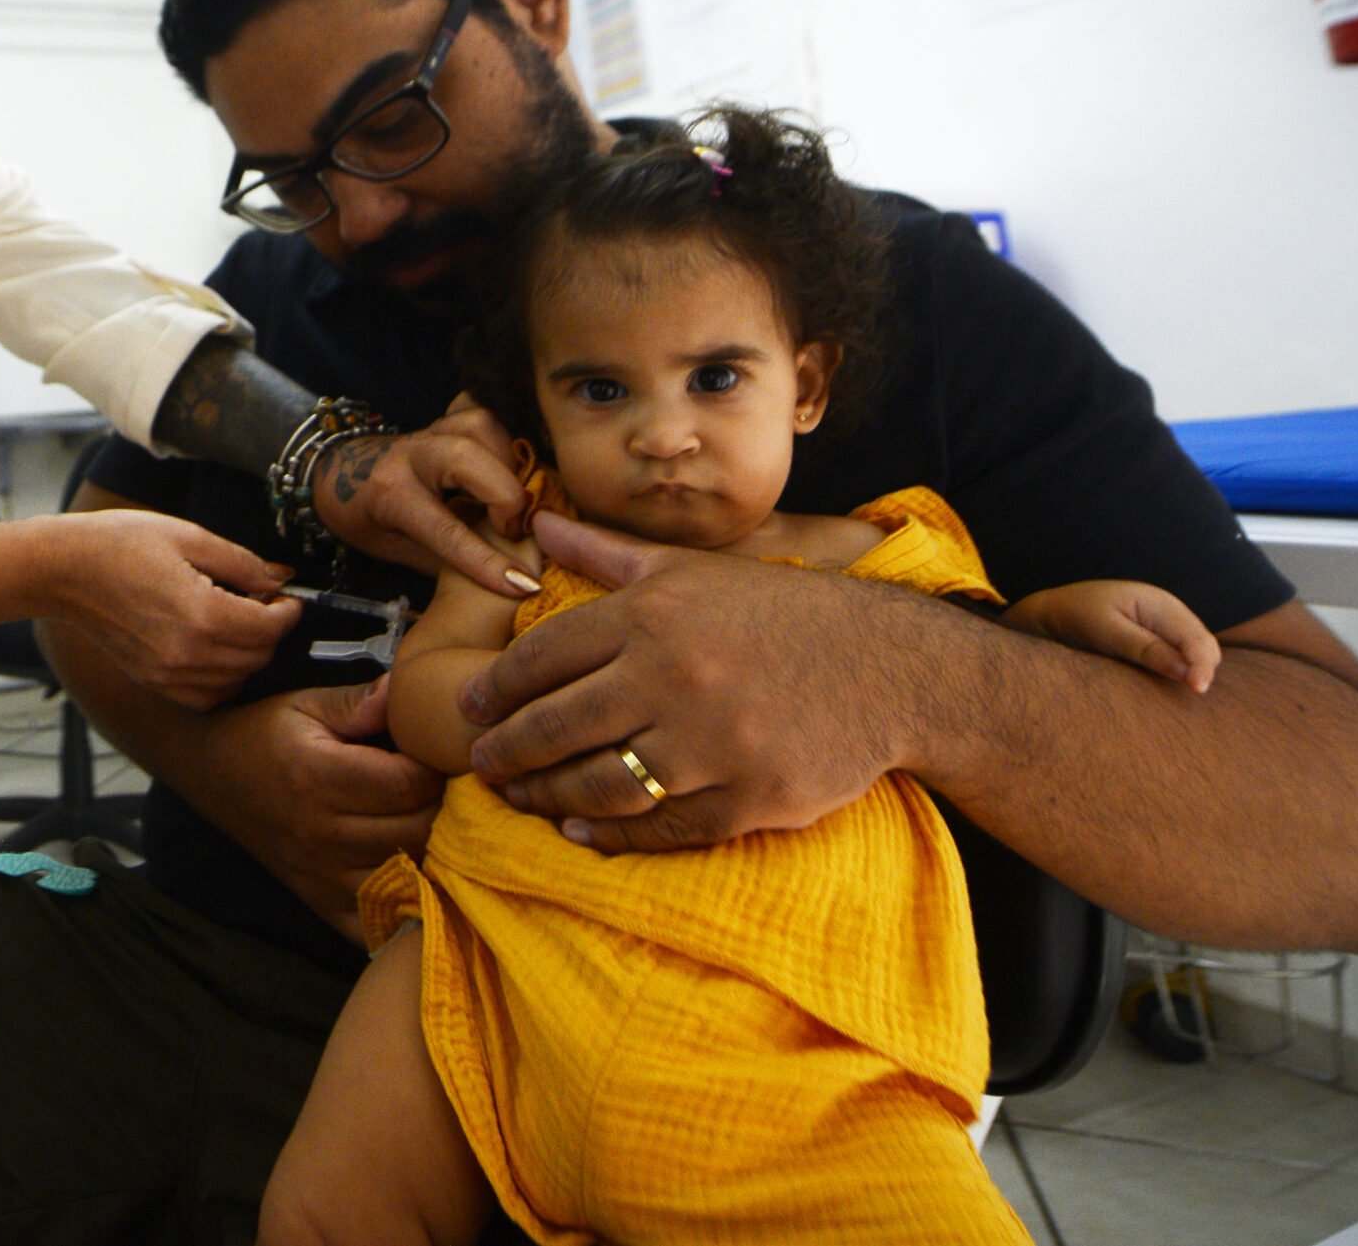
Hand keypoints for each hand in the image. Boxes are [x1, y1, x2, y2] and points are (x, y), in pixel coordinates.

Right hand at [46, 509, 302, 708]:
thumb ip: (241, 562)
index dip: (288, 611)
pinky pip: (206, 696)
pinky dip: (223, 679)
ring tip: (239, 622)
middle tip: (265, 603)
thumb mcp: (189, 537)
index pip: (268, 628)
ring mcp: (167, 673)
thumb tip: (279, 578)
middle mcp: (186, 653)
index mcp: (200, 614)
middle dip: (271, 631)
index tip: (287, 597)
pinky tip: (217, 650)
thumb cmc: (117, 544)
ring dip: (250, 655)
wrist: (63, 570)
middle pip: (257, 657)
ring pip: (236, 680)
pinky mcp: (153, 681)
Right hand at [185, 677, 444, 939]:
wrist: (214, 777)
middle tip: (450, 790)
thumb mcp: (306, 704)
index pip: (408, 784)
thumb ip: (359, 702)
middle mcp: (320, 833)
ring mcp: (321, 876)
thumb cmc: (266, 734)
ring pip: (408, 875)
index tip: (443, 756)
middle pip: (416, 832)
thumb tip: (408, 691)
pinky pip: (379, 921)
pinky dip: (408, 904)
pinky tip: (418, 874)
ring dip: (433, 851)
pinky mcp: (321, 903)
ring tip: (436, 822)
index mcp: (318, 778)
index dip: (438, 769)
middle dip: (445, 809)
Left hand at [310, 398, 534, 595]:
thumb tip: (509, 575)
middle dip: (505, 495)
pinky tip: (502, 461)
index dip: (488, 562)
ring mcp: (429, 430)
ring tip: (508, 497)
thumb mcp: (398, 553)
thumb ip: (448, 562)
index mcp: (391, 496)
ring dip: (508, 461)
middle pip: (467, 457)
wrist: (337, 476)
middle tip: (509, 529)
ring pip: (481, 425)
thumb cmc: (368, 521)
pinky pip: (480, 411)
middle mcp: (410, 455)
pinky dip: (501, 436)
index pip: (447, 532)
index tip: (525, 586)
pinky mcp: (443, 417)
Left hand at [458, 511, 938, 852]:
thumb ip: (606, 555)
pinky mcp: (748, 800)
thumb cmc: (779, 613)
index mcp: (652, 617)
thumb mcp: (691, 570)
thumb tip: (537, 522)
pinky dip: (609, 835)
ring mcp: (711, 745)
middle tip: (481, 761)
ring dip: (545, 795)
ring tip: (519, 795)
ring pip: (598, 785)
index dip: (496, 687)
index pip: (544, 658)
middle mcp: (673, 679)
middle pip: (557, 727)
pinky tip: (579, 829)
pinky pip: (660, 827)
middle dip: (506, 750)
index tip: (470, 705)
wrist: (887, 668)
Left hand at [1005, 581, 1221, 692]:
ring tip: (1182, 695)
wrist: (1053, 611)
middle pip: (1205, 646)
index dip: (1202, 665)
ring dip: (1195, 672)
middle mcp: (1170, 612)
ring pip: (1196, 653)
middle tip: (1191, 697)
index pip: (1196, 638)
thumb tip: (1187, 673)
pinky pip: (1181, 655)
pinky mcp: (1157, 637)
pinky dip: (1182, 670)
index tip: (1197, 690)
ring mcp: (1166, 625)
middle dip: (1204, 670)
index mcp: (1161, 604)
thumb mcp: (1109, 632)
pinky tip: (1171, 686)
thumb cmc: (1077, 617)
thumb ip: (1148, 650)